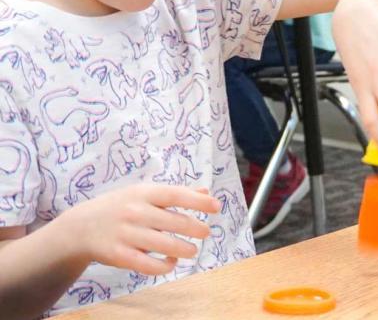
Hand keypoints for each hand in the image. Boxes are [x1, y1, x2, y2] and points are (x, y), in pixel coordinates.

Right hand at [58, 184, 218, 275]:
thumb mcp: (144, 193)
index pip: (176, 195)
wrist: (80, 228)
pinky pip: (147, 264)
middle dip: (195, 228)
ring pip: (163, 244)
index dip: (198, 201)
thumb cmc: (120, 206)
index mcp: (143, 193)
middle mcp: (135, 212)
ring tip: (193, 250)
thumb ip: (175, 194)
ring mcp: (126, 234)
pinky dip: (164, 266)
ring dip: (184, 249)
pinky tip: (172, 262)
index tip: (217, 207)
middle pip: (173, 221)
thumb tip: (206, 193)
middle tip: (206, 232)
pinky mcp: (120, 256)